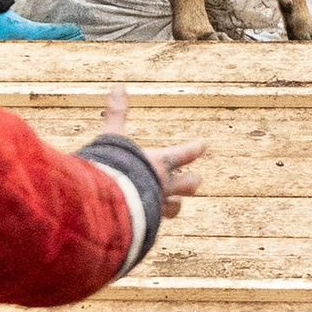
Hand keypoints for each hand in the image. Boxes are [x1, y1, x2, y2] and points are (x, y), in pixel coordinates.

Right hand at [105, 80, 203, 219]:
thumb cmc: (113, 168)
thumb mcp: (112, 137)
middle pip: (188, 185)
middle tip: (195, 180)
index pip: (184, 154)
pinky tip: (148, 226)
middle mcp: (162, 186)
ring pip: (174, 208)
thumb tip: (118, 85)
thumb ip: (116, 114)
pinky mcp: (145, 226)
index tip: (204, 144)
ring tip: (173, 204)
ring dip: (173, 205)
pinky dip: (151, 222)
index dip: (194, 148)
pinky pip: (154, 224)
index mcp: (159, 163)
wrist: (107, 206)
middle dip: (190, 181)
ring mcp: (156, 208)